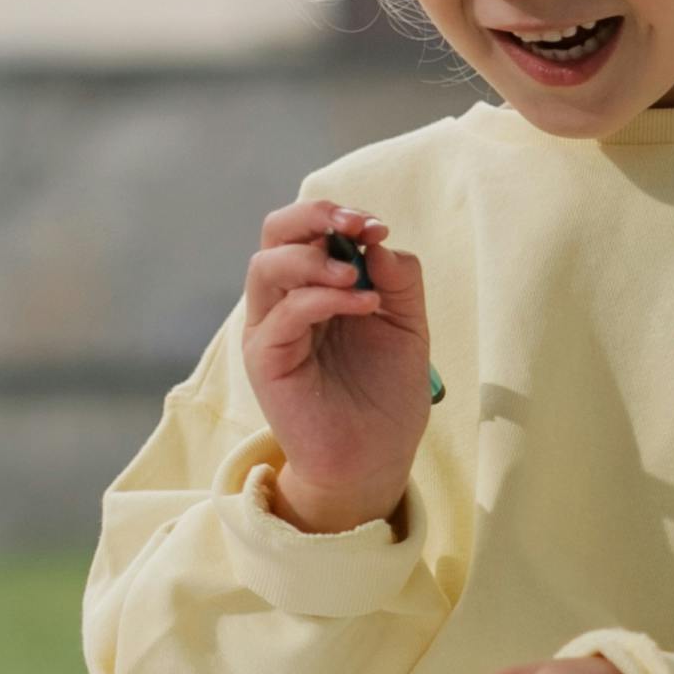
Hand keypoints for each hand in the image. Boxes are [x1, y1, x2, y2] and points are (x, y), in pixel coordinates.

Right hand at [240, 200, 428, 534]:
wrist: (374, 459)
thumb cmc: (386, 395)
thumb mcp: (407, 325)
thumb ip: (398, 279)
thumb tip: (376, 240)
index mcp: (316, 286)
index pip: (308, 228)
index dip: (339, 214)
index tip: (377, 227)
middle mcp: (286, 300)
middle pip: (274, 232)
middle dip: (314, 216)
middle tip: (355, 227)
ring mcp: (271, 329)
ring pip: (266, 265)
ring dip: (314, 258)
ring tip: (357, 277)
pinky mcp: (266, 360)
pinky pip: (283, 312)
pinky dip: (322, 298)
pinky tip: (362, 305)